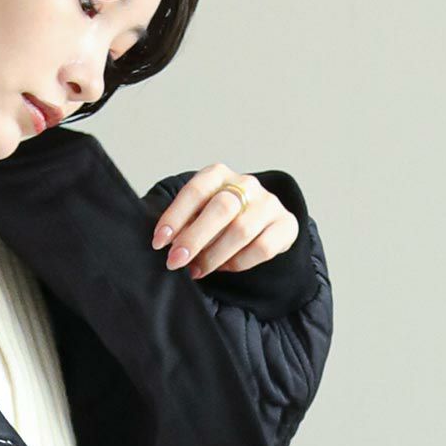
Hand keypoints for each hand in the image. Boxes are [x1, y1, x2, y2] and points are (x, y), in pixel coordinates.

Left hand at [149, 163, 299, 280]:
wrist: (260, 223)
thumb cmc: (218, 221)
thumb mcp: (197, 214)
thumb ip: (182, 224)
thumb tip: (164, 244)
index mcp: (219, 175)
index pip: (196, 190)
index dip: (176, 216)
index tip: (159, 241)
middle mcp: (246, 184)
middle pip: (222, 208)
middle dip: (195, 238)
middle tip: (175, 262)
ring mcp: (269, 203)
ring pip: (242, 230)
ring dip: (214, 256)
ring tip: (197, 270)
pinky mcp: (285, 225)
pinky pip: (262, 248)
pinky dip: (238, 263)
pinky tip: (224, 267)